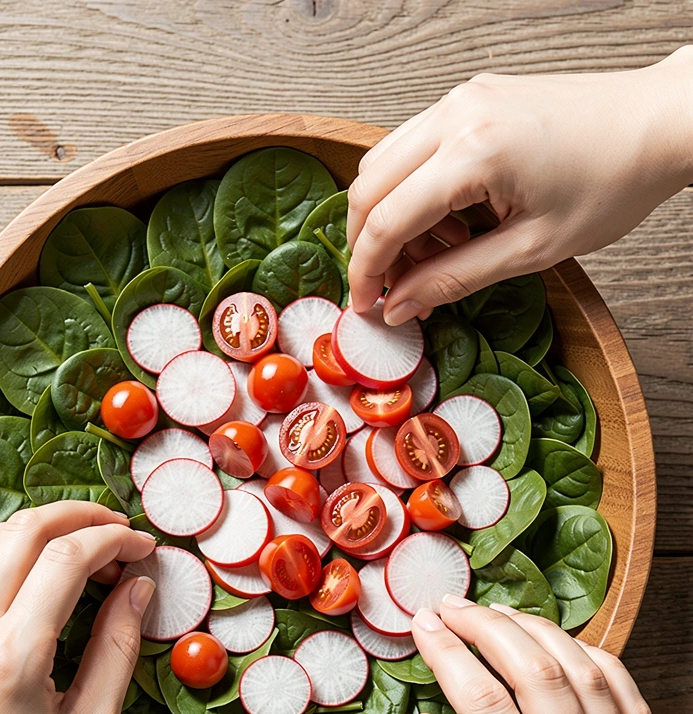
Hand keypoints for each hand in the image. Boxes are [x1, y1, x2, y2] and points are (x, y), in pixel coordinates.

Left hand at [0, 502, 154, 713]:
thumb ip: (116, 650)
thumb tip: (138, 589)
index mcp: (12, 659)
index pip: (66, 559)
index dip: (113, 541)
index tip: (142, 549)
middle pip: (21, 534)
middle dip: (75, 517)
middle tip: (114, 528)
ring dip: (32, 530)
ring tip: (72, 544)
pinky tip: (18, 572)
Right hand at [347, 46, 692, 323]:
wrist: (657, 124)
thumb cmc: (611, 182)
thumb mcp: (532, 250)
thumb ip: (454, 279)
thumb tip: (399, 305)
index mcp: (474, 152)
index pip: (386, 220)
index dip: (366, 271)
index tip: (365, 306)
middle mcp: (457, 114)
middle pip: (368, 186)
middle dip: (368, 244)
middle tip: (391, 287)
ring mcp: (460, 99)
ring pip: (383, 162)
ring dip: (388, 215)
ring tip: (432, 253)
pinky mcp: (469, 98)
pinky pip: (412, 146)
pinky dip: (411, 189)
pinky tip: (447, 218)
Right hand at [408, 597, 692, 713]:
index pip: (487, 707)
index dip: (450, 655)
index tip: (424, 627)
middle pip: (539, 676)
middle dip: (488, 628)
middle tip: (452, 607)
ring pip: (589, 677)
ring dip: (540, 633)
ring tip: (499, 614)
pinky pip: (632, 703)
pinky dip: (598, 661)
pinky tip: (565, 645)